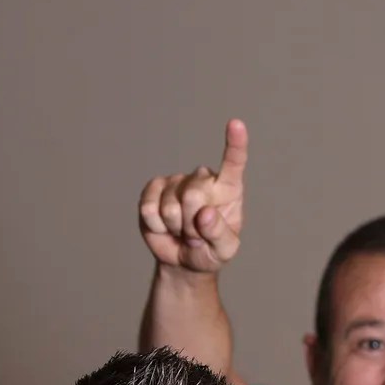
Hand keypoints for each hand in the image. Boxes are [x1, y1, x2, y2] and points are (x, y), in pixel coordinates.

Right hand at [138, 118, 248, 275]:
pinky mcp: (153, 189)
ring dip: (174, 228)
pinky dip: (156, 226)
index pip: (234, 163)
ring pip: (169, 206)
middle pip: (193, 195)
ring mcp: (177, 181)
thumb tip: (205, 213)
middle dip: (191, 224)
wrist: (183, 260)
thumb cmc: (210, 251)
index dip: (235, 144)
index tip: (236, 124)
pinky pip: (148, 209)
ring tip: (182, 231)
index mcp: (228, 188)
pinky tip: (164, 226)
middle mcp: (202, 179)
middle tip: (195, 235)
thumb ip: (220, 235)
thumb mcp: (224, 251)